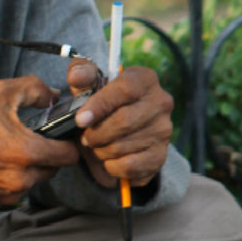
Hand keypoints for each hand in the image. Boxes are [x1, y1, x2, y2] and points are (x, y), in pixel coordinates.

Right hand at [0, 76, 80, 206]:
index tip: (56, 134)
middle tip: (29, 138)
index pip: (69, 155)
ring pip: (34, 179)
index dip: (67, 142)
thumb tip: (55, 94)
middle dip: (46, 154)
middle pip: (53, 168)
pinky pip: (15, 190)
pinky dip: (11, 177)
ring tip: (7, 149)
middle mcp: (23, 178)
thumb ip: (34, 89)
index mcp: (29, 153)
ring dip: (29, 167)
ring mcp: (8, 193)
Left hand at [71, 63, 173, 188]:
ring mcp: (164, 130)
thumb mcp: (87, 84)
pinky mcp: (160, 155)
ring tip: (96, 146)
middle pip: (125, 121)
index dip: (100, 105)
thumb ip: (80, 74)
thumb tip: (77, 77)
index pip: (126, 89)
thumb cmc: (99, 103)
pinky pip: (130, 166)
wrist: (115, 132)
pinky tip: (108, 159)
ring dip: (100, 151)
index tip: (80, 120)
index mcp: (145, 79)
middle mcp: (161, 102)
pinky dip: (112, 166)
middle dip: (96, 133)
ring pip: (124, 146)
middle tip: (85, 137)